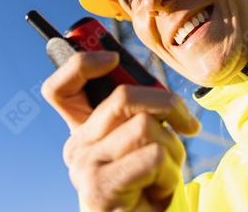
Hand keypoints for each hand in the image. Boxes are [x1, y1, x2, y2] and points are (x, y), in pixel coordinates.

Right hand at [42, 51, 199, 210]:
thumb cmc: (148, 183)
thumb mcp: (142, 142)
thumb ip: (139, 113)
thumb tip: (160, 92)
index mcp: (83, 131)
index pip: (60, 88)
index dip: (82, 64)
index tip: (113, 58)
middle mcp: (76, 146)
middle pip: (122, 96)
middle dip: (168, 104)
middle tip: (187, 125)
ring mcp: (85, 167)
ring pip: (144, 126)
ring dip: (173, 148)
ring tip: (166, 172)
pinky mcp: (100, 189)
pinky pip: (153, 156)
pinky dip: (170, 172)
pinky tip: (160, 189)